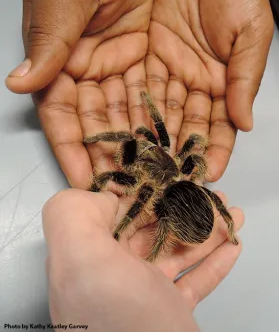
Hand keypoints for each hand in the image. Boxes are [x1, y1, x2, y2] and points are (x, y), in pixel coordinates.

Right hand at [5, 0, 152, 187]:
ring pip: (125, 114)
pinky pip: (149, 94)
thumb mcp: (64, 1)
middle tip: (122, 188)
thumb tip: (19, 83)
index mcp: (59, 61)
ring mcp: (115, 66)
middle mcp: (86, 70)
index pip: (61, 117)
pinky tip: (165, 142)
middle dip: (107, 156)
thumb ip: (48, 44)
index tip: (84, 181)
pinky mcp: (142, 57)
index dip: (71, 150)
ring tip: (148, 175)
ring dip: (135, 145)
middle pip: (95, 123)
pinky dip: (156, 118)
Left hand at [42, 189, 243, 330]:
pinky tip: (232, 247)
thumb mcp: (80, 259)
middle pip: (155, 230)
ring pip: (179, 252)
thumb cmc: (117, 321)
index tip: (177, 179)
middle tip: (215, 197)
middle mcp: (113, 274)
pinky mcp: (169, 313)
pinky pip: (195, 281)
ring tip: (233, 215)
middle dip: (187, 210)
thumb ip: (75, 215)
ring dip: (208, 232)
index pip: (120, 214)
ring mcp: (143, 295)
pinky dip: (214, 263)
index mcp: (90, 257)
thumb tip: (104, 199)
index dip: (150, 194)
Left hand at [146, 0, 273, 180]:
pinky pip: (145, 89)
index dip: (216, 150)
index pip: (221, 126)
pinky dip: (140, 111)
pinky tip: (134, 133)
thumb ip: (245, 81)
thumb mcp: (251, 36)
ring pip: (164, 113)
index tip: (208, 173)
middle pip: (189, 126)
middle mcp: (198, 84)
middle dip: (180, 153)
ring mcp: (174, 73)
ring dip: (156, 139)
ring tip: (148, 165)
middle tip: (170, 178)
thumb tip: (246, 124)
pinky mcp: (151, 59)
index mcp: (225, 83)